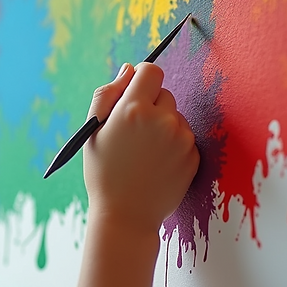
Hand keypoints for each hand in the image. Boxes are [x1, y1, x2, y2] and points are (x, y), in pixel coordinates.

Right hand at [82, 62, 198, 235]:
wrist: (126, 216)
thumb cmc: (104, 173)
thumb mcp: (93, 131)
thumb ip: (107, 94)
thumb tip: (129, 70)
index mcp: (133, 110)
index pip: (151, 71)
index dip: (142, 78)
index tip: (136, 90)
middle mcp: (162, 120)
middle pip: (164, 93)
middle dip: (151, 105)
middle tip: (134, 131)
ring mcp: (182, 139)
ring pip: (175, 116)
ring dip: (163, 125)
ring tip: (144, 152)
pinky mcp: (193, 156)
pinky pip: (184, 138)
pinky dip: (173, 145)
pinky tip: (156, 163)